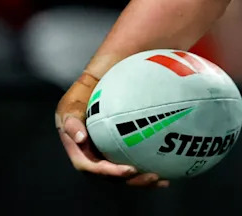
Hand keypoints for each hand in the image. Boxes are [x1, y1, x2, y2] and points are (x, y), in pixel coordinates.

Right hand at [55, 72, 168, 187]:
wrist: (122, 62)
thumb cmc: (102, 72)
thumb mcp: (83, 86)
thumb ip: (73, 110)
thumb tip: (78, 139)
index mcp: (74, 136)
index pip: (86, 163)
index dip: (105, 171)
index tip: (127, 169)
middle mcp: (88, 146)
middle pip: (106, 172)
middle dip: (126, 179)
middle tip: (147, 175)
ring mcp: (107, 145)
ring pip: (122, 170)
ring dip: (139, 179)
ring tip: (160, 179)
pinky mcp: (124, 143)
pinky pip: (135, 159)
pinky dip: (149, 168)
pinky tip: (167, 173)